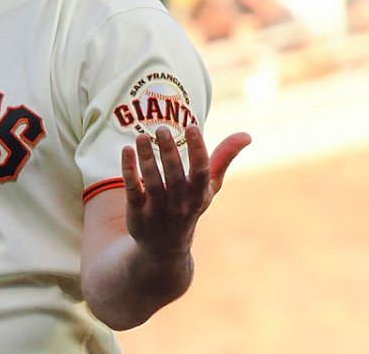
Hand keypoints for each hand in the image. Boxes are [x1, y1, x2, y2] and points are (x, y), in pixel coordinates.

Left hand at [121, 126, 250, 257]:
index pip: (201, 173)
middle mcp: (180, 205)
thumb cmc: (189, 206)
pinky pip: (133, 189)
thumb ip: (223, 159)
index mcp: (199, 196)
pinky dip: (129, 170)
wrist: (165, 247)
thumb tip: (246, 135)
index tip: (191, 127)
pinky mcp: (137, 213)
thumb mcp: (208, 187)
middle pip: (175, 177)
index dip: (198, 150)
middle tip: (162, 128)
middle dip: (169, 152)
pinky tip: (127, 150)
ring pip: (153, 183)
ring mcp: (158, 211)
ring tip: (142, 136)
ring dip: (147, 158)